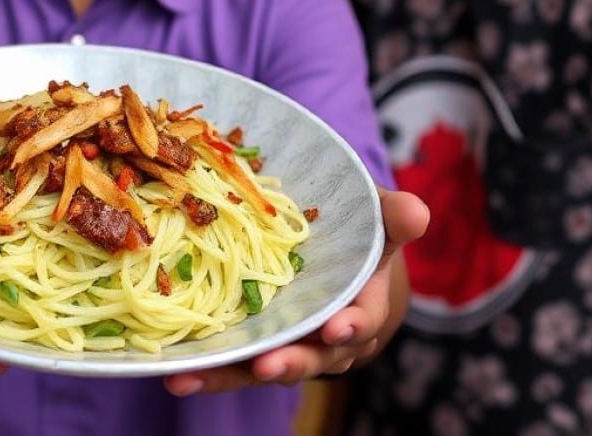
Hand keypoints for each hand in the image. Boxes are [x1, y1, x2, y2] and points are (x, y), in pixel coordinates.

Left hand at [162, 187, 428, 395]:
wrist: (340, 262)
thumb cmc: (359, 238)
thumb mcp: (377, 220)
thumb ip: (392, 217)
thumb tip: (416, 211)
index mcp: (362, 306)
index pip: (362, 321)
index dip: (352, 326)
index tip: (337, 327)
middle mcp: (326, 337)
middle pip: (312, 356)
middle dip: (290, 362)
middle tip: (267, 365)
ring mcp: (289, 344)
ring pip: (264, 365)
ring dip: (232, 374)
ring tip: (194, 379)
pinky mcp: (256, 345)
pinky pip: (234, 361)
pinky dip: (207, 370)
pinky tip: (175, 373)